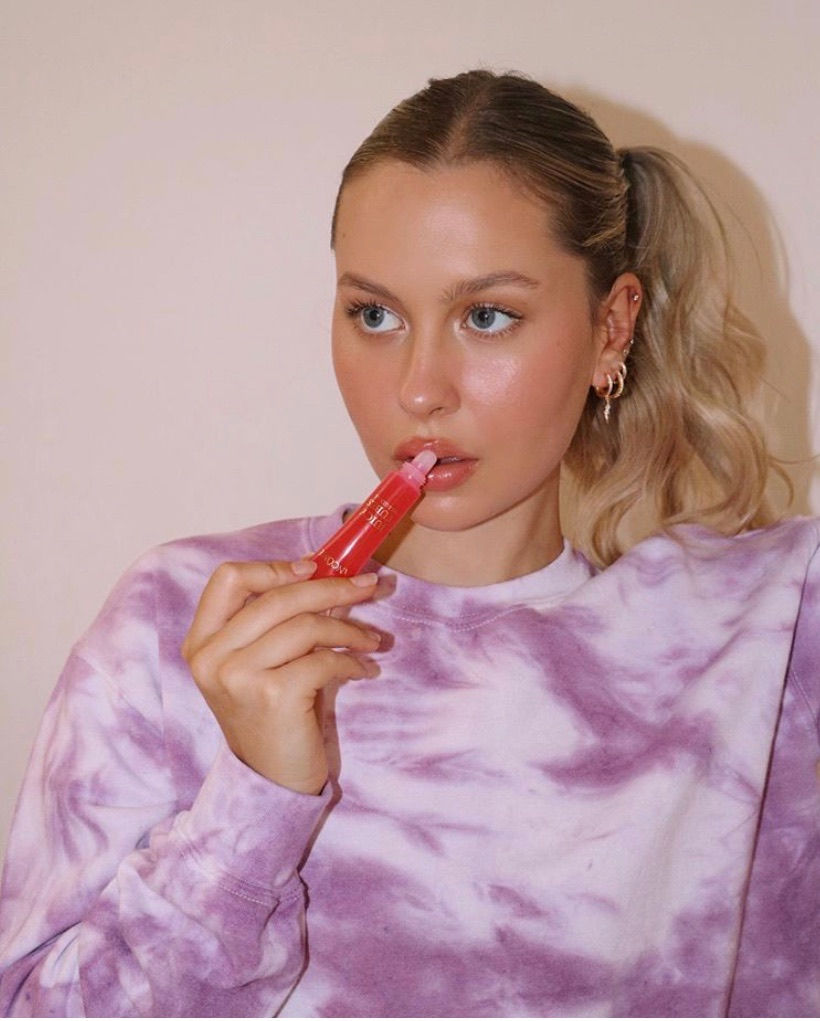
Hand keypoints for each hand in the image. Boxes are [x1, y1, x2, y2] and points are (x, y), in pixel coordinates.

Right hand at [181, 559, 379, 794]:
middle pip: (277, 597)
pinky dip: (352, 660)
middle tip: (369, 587)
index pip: (228, 578)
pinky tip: (364, 668)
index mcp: (201, 641)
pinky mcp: (271, 696)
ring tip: (372, 639)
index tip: (313, 568)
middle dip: (332, 587)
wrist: (271, 781)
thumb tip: (325, 574)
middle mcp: (211, 657)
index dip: (274, 568)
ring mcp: (236, 677)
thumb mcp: (259, 663)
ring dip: (349, 627)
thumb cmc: (271, 714)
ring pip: (305, 625)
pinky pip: (323, 659)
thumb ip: (275, 622)